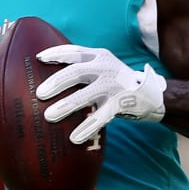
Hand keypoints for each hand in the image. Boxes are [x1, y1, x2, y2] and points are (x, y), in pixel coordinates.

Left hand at [36, 44, 166, 144]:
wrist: (149, 94)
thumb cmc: (116, 84)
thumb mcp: (102, 70)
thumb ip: (83, 71)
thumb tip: (49, 83)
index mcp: (99, 57)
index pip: (74, 51)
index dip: (56, 53)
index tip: (39, 58)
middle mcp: (106, 68)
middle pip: (77, 71)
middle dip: (57, 82)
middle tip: (40, 93)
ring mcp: (114, 85)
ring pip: (86, 94)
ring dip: (67, 105)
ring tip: (49, 116)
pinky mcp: (121, 103)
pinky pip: (100, 117)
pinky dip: (86, 127)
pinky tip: (74, 138)